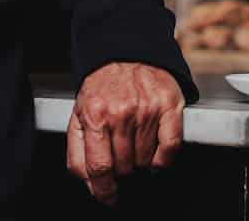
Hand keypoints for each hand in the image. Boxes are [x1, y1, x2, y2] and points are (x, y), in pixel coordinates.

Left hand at [65, 62, 183, 205]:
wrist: (125, 52)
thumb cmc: (102, 87)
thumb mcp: (79, 115)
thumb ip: (78, 152)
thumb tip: (90, 184)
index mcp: (95, 115)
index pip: (99, 167)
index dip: (103, 190)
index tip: (108, 197)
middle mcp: (121, 113)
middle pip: (124, 166)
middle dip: (120, 167)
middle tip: (119, 150)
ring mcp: (147, 109)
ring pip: (146, 160)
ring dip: (139, 159)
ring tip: (134, 140)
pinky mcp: (169, 105)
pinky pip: (171, 147)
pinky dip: (163, 159)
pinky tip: (155, 156)